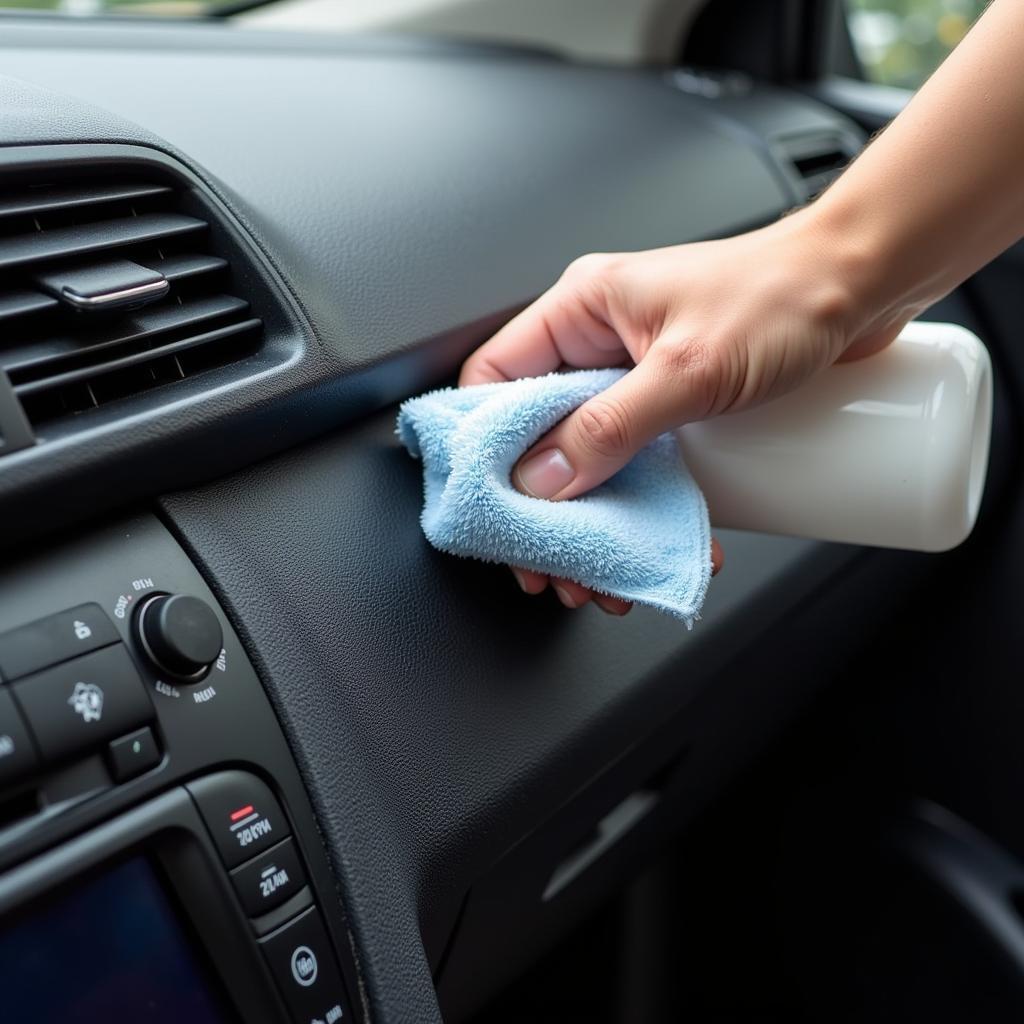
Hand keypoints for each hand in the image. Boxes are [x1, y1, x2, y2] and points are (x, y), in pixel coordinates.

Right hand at [460, 208, 906, 612]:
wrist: (865, 283)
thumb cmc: (786, 296)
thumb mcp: (689, 368)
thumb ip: (611, 426)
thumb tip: (544, 481)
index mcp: (581, 309)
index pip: (493, 380)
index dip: (481, 446)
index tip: (490, 505)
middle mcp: (599, 341)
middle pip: (536, 433)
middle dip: (540, 506)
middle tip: (550, 561)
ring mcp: (636, 374)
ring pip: (585, 458)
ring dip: (589, 520)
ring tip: (598, 573)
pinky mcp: (673, 402)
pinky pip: (636, 464)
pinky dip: (638, 510)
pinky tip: (655, 547)